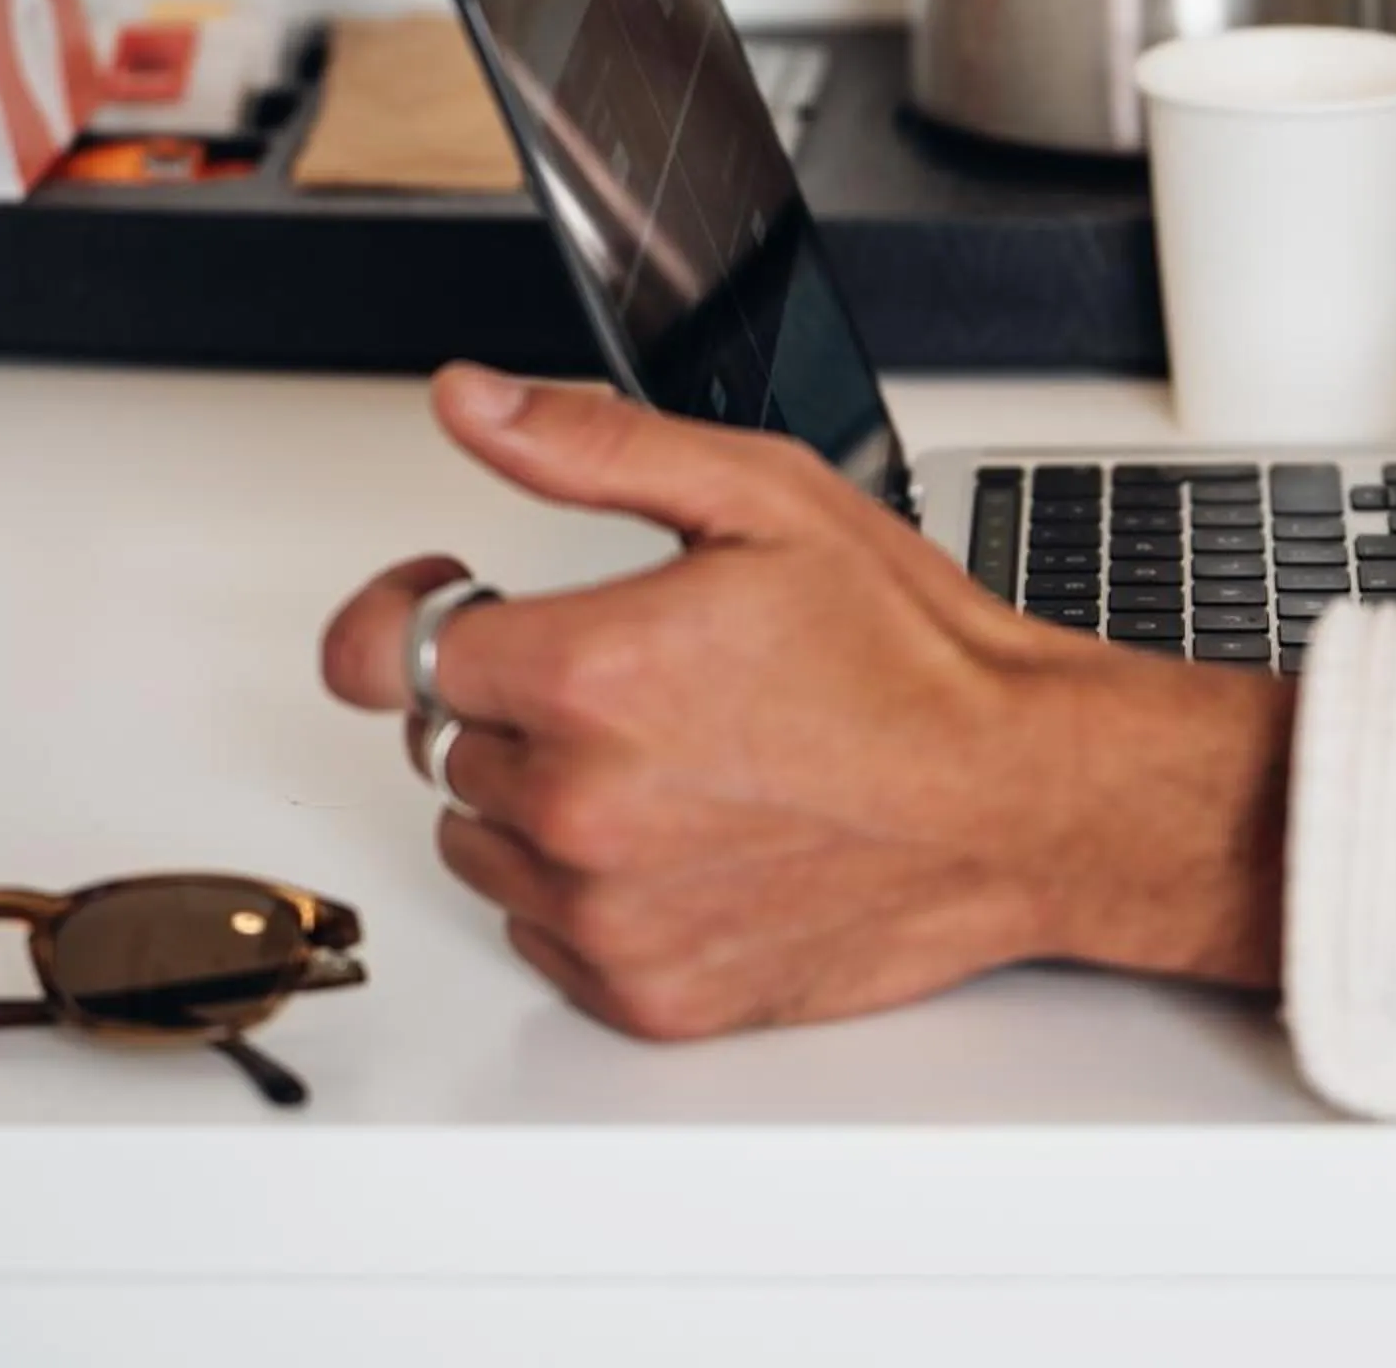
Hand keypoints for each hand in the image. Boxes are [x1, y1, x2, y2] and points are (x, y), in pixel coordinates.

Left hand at [319, 366, 1292, 1040]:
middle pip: (445, 743)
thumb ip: (589, 447)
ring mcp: (606, 912)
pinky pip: (542, 932)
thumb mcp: (762, 498)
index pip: (379, 657)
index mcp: (586, 673)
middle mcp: (578, 806)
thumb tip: (470, 403)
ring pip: (483, 842)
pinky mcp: (642, 992)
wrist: (1017, 798)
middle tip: (640, 677)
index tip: (446, 603)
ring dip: (541, 799)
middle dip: (516, 699)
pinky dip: (589, 889)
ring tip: (671, 761)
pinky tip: (685, 838)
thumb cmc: (913, 660)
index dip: (401, 615)